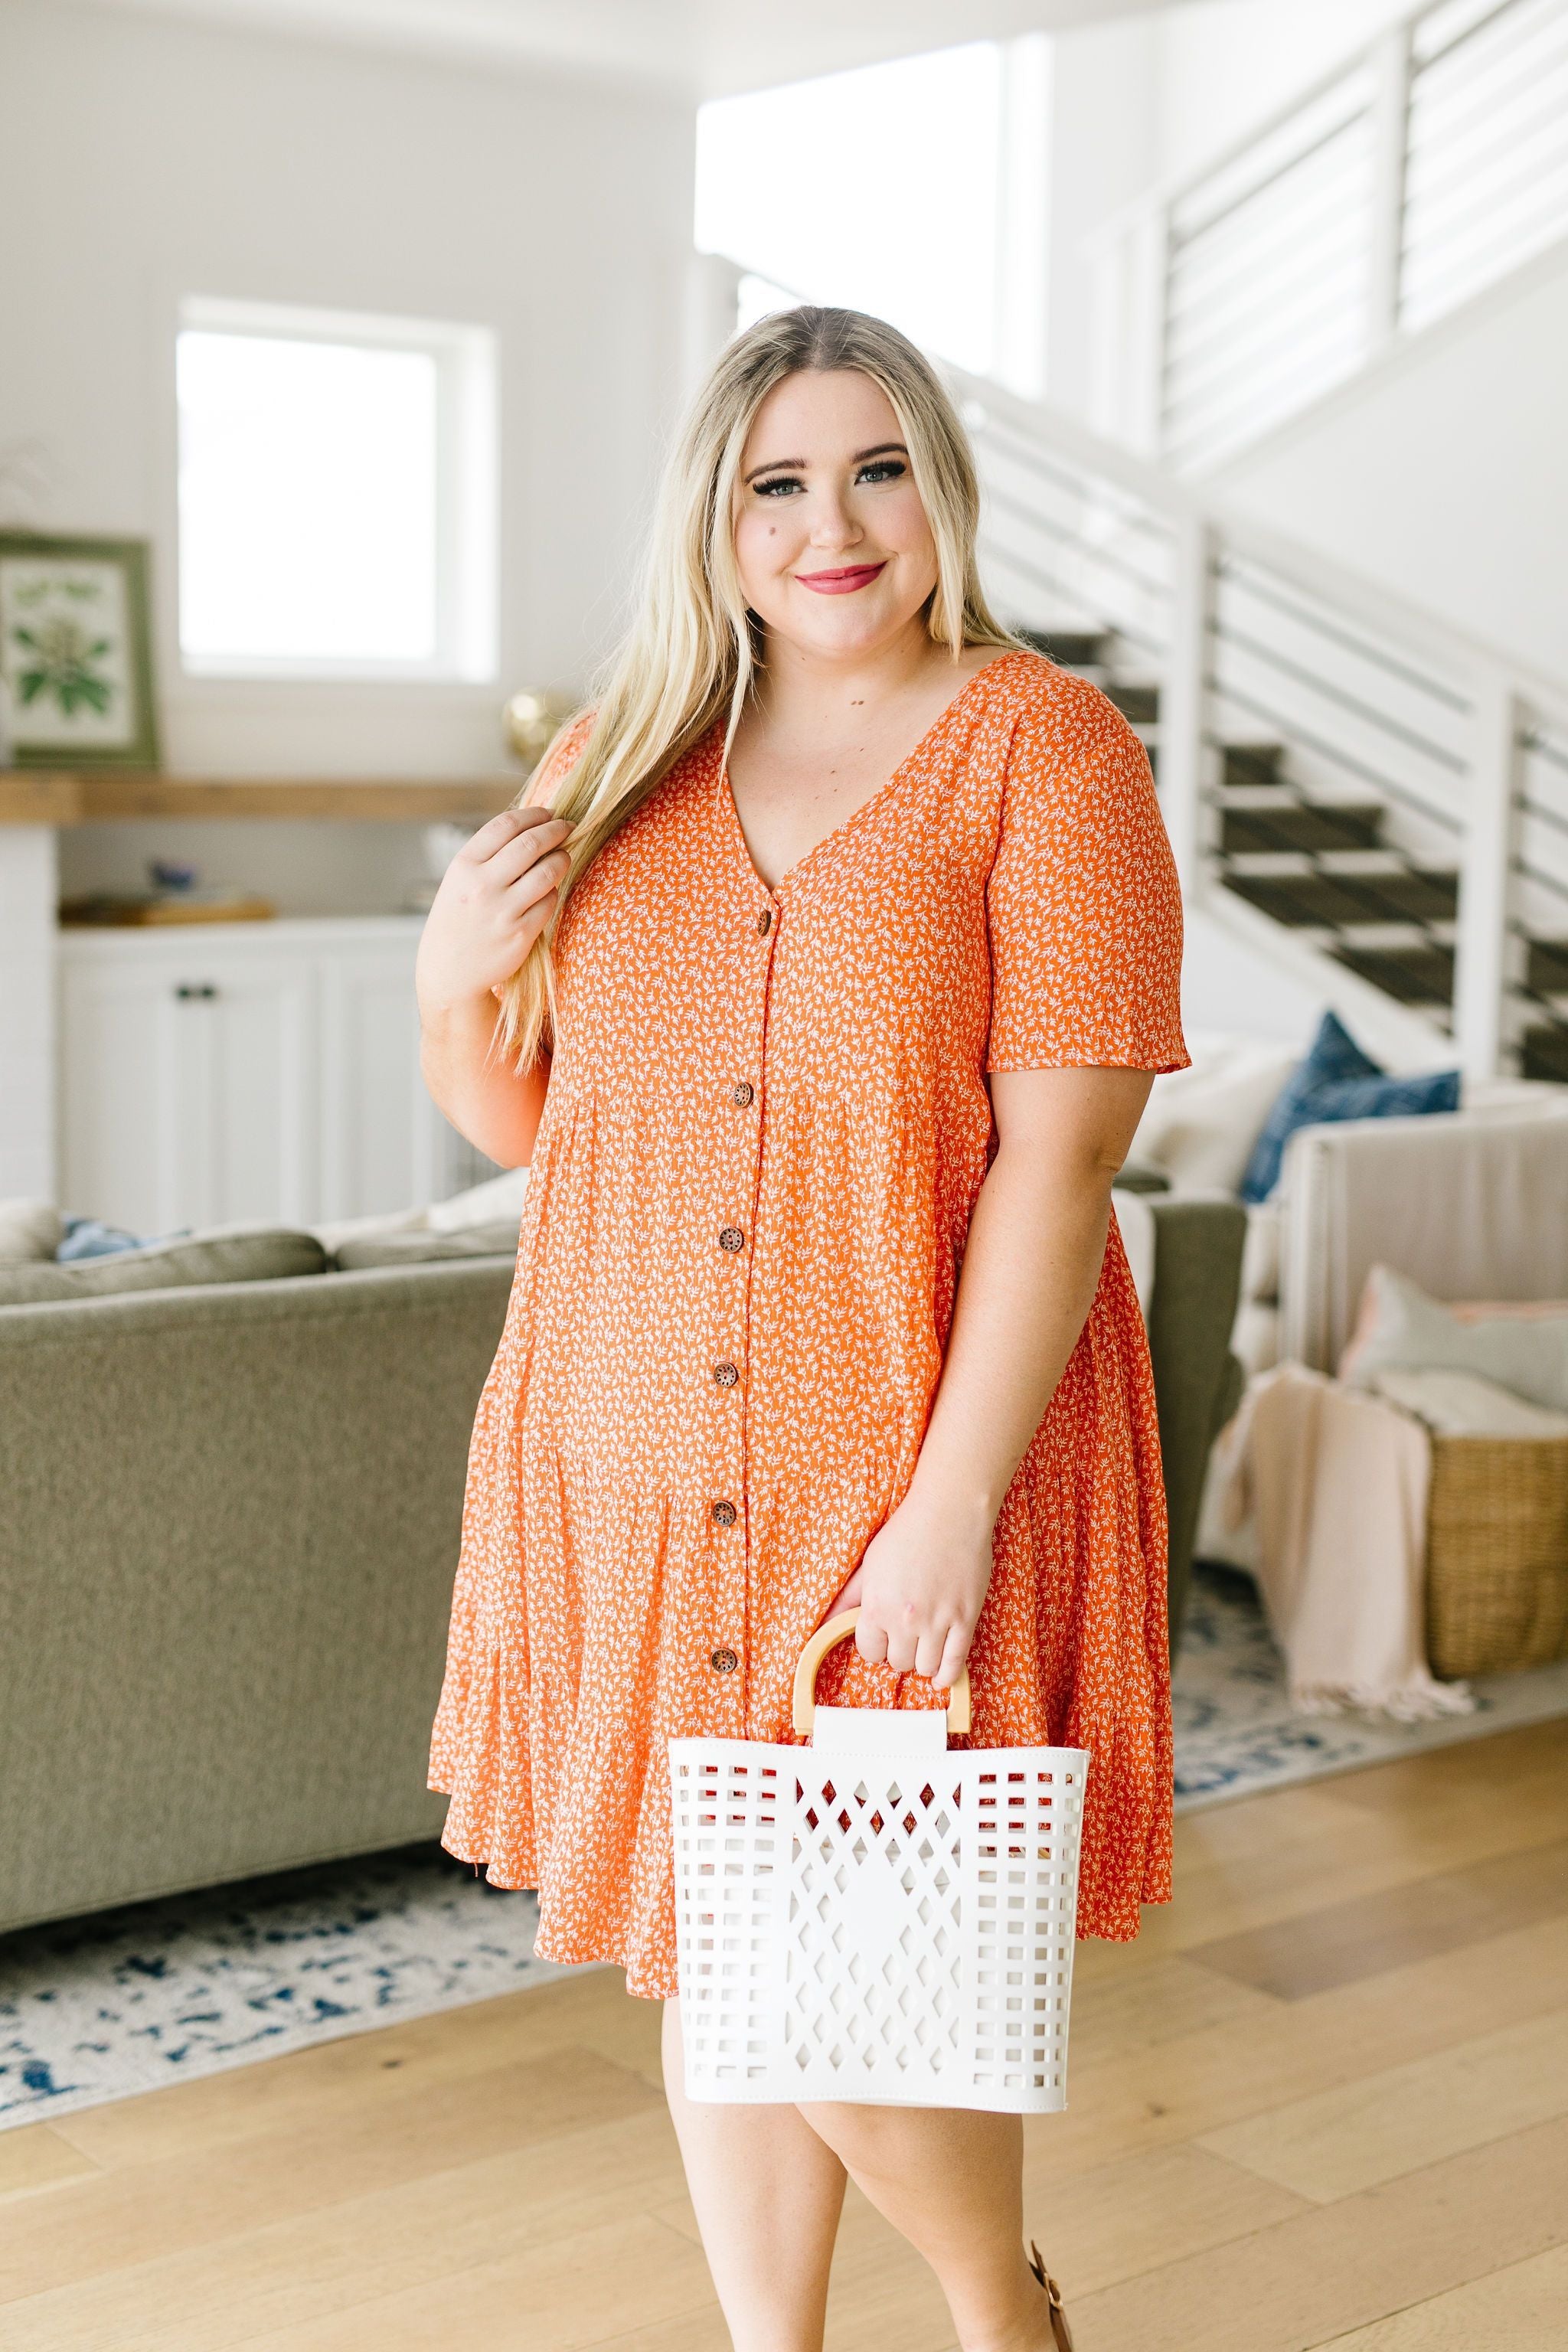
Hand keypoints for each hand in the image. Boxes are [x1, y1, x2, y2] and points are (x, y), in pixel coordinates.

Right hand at [415, 808, 572, 1016]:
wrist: (449, 970)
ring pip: (548, 871)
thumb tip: (532, 827)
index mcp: (464, 865)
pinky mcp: (521, 933)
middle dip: (556, 830)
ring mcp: (503, 910)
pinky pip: (549, 901)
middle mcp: (482, 885)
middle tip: (568, 826)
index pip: (506, 825)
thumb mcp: (459, 880)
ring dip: (562, 858)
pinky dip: (553, 891)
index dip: (533, 814)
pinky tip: (548, 890)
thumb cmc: (458, 919)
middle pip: (531, 843)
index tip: (548, 812)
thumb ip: (488, 855)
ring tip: (564, 856)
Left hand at [822, 1484, 994, 1691]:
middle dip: (899, 1653)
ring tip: (923, 1649)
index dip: (875, 1646)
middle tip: (904, 1639)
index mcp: (877, 1605)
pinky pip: (955, 1663)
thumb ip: (850, 1597)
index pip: (869, 1652)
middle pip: (898, 1662)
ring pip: (925, 1667)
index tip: (882, 1639)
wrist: (950, 1511)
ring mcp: (938, 1621)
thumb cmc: (907, 1531)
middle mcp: (905, 1619)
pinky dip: (947, 1676)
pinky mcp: (966, 1619)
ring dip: (922, 1663)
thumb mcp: (870, 1564)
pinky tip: (940, 1675)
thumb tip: (826, 1621)